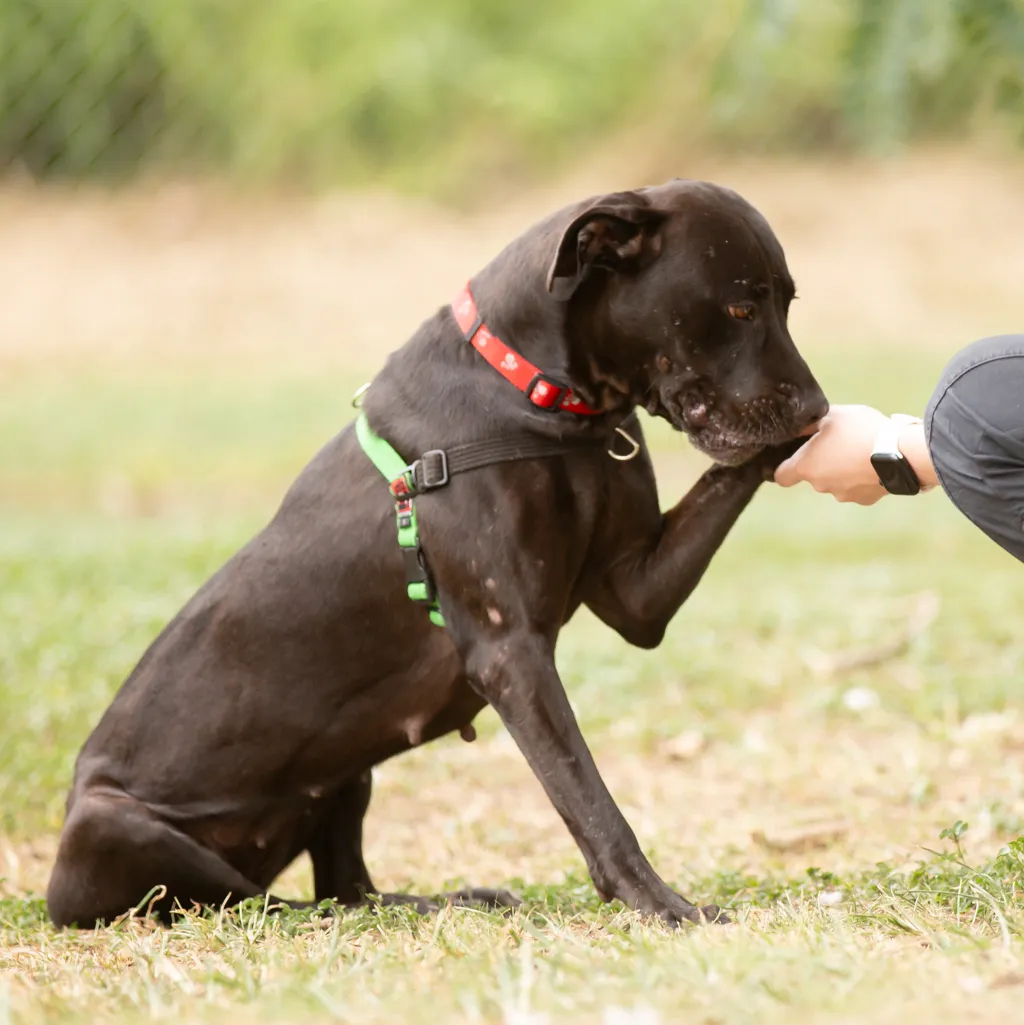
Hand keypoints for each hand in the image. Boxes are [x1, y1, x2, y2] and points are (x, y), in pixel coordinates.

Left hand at [774, 404, 888, 504]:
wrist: (901, 453)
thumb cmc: (860, 431)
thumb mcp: (831, 416)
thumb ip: (810, 423)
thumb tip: (797, 427)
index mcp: (806, 467)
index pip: (781, 476)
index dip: (784, 467)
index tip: (792, 458)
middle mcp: (820, 486)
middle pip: (813, 476)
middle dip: (822, 462)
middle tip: (838, 444)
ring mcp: (843, 495)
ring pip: (836, 482)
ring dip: (843, 470)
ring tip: (860, 451)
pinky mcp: (864, 500)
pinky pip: (858, 488)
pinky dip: (862, 478)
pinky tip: (873, 463)